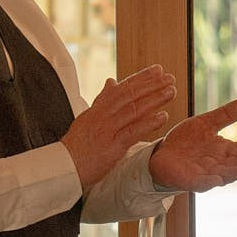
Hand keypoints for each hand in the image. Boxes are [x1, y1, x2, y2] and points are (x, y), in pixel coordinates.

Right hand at [60, 67, 175, 187]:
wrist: (64, 167)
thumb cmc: (78, 145)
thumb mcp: (88, 117)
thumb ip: (102, 100)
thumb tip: (111, 81)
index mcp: (99, 108)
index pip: (123, 88)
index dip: (141, 78)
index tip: (158, 70)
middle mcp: (103, 115)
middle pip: (130, 95)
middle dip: (152, 85)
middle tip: (170, 77)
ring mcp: (108, 130)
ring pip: (134, 110)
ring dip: (154, 100)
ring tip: (171, 92)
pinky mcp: (112, 146)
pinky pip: (133, 131)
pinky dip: (148, 123)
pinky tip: (163, 117)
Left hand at [150, 97, 236, 192]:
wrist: (161, 154)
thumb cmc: (186, 140)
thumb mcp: (206, 123)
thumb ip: (226, 115)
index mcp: (222, 150)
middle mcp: (217, 164)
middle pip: (235, 164)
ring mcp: (204, 174)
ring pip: (222, 174)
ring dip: (232, 174)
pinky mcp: (189, 180)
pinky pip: (201, 183)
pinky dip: (209, 181)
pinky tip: (217, 179)